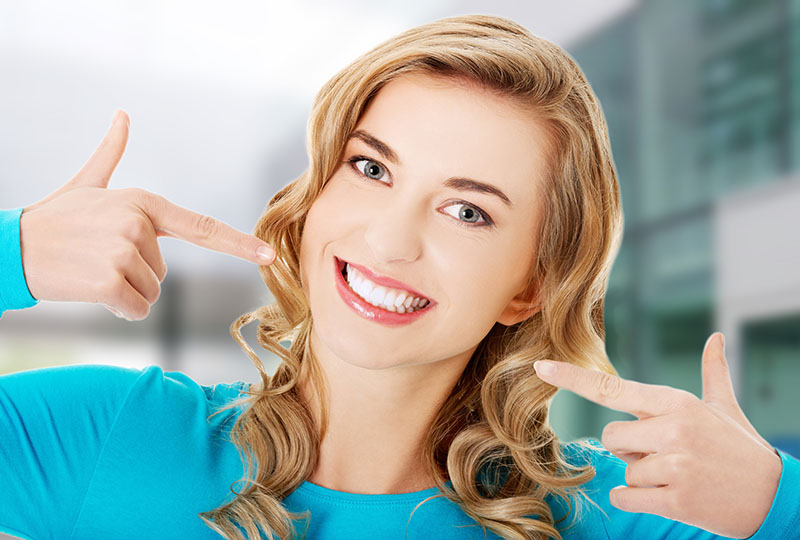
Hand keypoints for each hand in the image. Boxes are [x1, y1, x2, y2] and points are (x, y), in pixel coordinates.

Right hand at [19, 110, 276, 320]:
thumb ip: (111, 153)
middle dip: (135, 274)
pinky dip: (117, 309)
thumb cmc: (56, 219)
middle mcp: (140, 225)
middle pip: (163, 274)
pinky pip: (136, 309)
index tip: (269, 256)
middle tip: (98, 257)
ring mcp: (125, 253)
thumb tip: (122, 115)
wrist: (13, 246)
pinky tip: (90, 289)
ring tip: (92, 269)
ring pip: (150, 294)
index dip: (239, 244)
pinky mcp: (110, 282)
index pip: (202, 228)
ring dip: (124, 291)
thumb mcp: (88, 184)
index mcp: (144, 203)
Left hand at [533, 333, 782, 537]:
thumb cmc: (740, 448)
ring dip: (642, 477)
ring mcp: (675, 464)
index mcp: (676, 402)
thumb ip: (712, 373)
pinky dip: (638, 501)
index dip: (572, 377)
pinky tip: (672, 496)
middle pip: (610, 436)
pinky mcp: (676, 499)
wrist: (774, 498)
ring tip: (680, 475)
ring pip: (622, 470)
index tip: (541, 366)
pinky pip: (626, 497)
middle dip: (629, 448)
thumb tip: (716, 337)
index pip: (612, 388)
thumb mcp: (724, 407)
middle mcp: (672, 428)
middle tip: (667, 454)